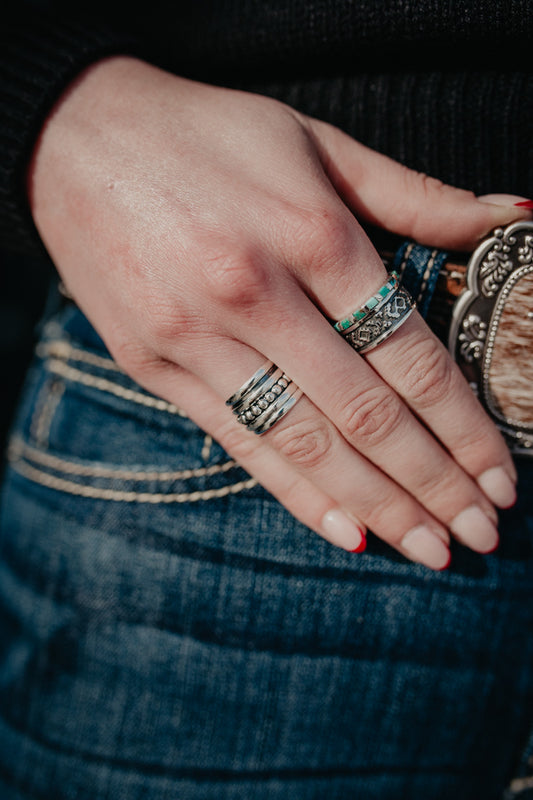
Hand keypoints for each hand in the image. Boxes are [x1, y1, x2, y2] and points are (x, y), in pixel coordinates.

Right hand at [28, 56, 529, 568]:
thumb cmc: (208, 135)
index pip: (409, 356)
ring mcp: (197, 338)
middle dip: (434, 483)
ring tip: (432, 548)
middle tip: (482, 531)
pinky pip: (239, 443)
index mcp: (311, 233)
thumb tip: (510, 220)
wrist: (77, 139)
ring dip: (379, 505)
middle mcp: (257, 293)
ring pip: (306, 443)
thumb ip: (415, 193)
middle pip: (367, 413)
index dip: (464, 427)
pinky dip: (297, 493)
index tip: (500, 475)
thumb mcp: (317, 141)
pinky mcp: (154, 367)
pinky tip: (347, 533)